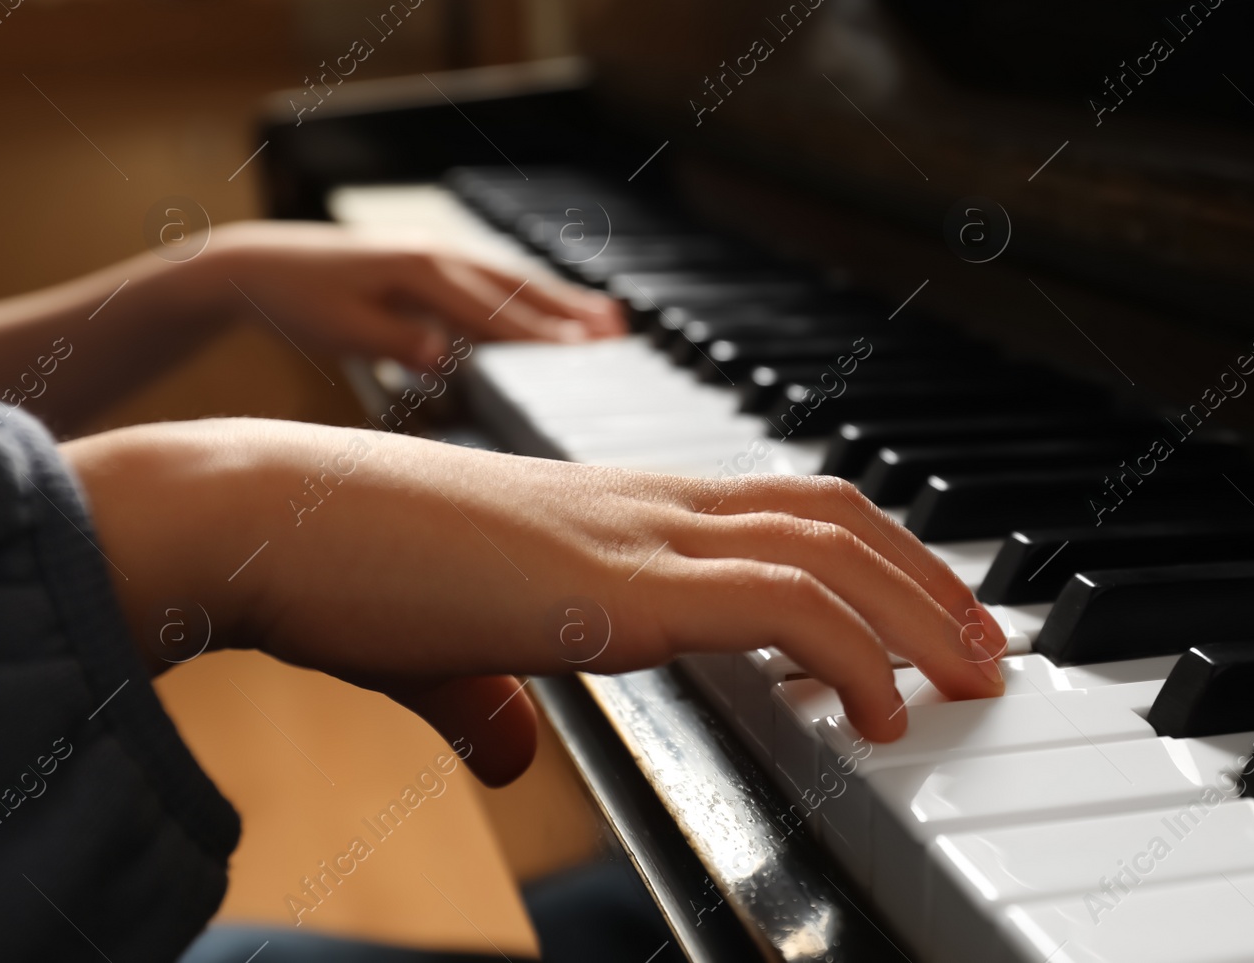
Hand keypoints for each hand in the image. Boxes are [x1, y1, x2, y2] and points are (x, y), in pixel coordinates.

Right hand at [62, 421, 1007, 784]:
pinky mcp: (613, 585)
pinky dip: (847, 655)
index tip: (919, 611)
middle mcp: (645, 504)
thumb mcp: (444, 645)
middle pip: (835, 513)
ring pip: (828, 550)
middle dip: (926, 579)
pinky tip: (871, 717)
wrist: (269, 514)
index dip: (868, 550)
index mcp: (618, 507)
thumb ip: (490, 696)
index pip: (783, 502)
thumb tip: (505, 751)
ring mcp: (634, 534)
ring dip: (916, 616)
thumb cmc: (347, 570)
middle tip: (984, 645)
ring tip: (968, 683)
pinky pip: (774, 605)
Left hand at [198, 221, 625, 367]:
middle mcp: (437, 253)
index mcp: (419, 270)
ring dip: (560, 299)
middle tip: (619, 332)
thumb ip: (393, 342)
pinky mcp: (431, 260)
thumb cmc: (296, 302)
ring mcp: (437, 252)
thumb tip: (442, 356)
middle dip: (570, 311)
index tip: (582, 353)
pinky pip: (492, 278)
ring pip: (511, 278)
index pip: (492, 311)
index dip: (539, 334)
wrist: (258, 264)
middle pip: (517, 286)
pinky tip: (550, 306)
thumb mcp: (338, 330)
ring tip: (607, 318)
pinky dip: (528, 293)